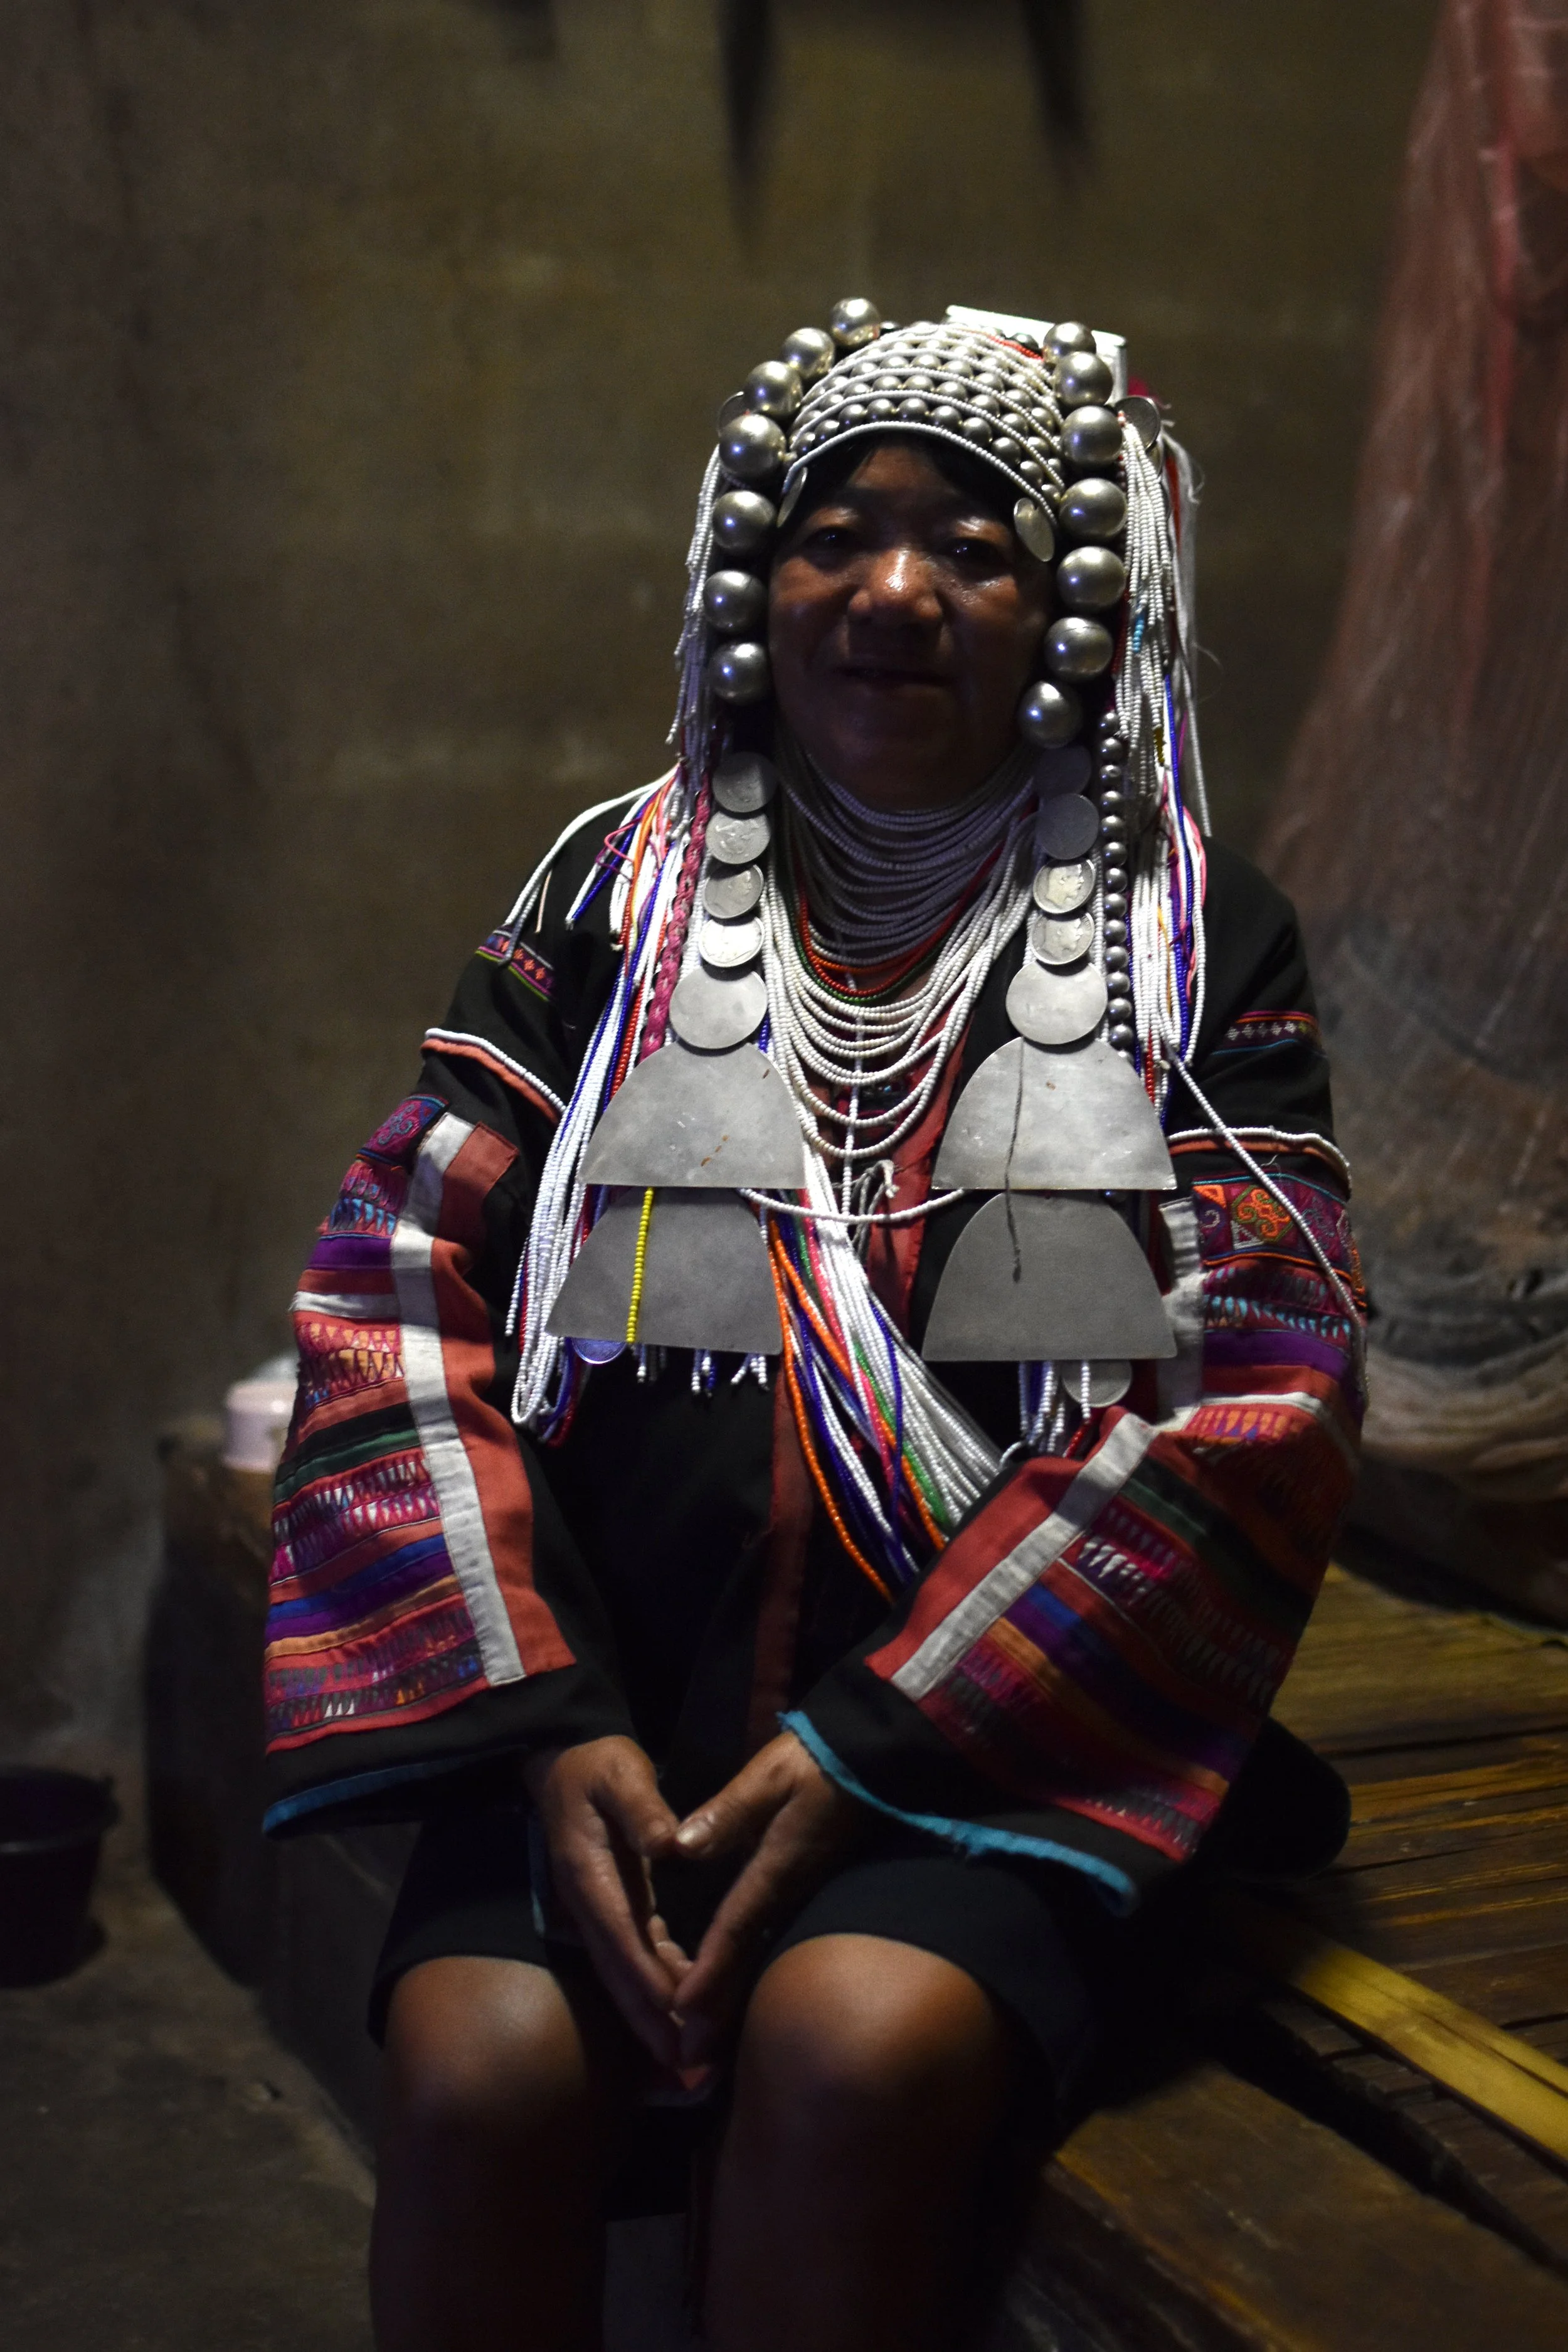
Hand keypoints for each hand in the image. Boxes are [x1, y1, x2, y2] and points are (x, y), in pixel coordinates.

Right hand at [524, 1736, 690, 2065]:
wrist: (564, 1759)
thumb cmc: (597, 1764)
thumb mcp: (622, 1772)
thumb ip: (643, 1807)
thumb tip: (669, 1843)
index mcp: (588, 1875)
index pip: (620, 1938)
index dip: (646, 1980)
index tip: (675, 2017)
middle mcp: (586, 1904)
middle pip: (617, 1973)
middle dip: (647, 2022)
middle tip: (683, 2066)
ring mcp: (594, 1910)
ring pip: (623, 1975)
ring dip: (650, 2016)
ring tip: (685, 2057)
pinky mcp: (611, 1906)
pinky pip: (632, 1956)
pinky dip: (654, 1987)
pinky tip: (682, 2006)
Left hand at [670, 1729, 866, 2064]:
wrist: (875, 1760)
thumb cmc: (819, 1762)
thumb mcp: (770, 1775)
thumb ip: (729, 1811)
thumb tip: (681, 1845)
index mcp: (775, 1867)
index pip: (735, 1928)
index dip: (710, 1971)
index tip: (683, 2010)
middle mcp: (789, 1893)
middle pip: (749, 1962)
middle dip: (719, 2011)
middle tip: (690, 2058)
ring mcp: (804, 1896)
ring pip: (763, 1962)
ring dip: (735, 2006)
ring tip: (708, 2049)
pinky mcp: (811, 1891)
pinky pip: (775, 1945)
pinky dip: (752, 1978)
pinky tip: (739, 2002)